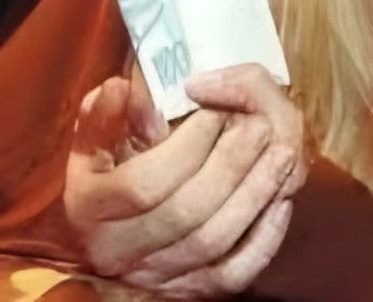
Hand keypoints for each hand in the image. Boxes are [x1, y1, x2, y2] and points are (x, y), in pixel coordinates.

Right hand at [64, 64, 304, 298]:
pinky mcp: (195, 290)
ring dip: (254, 193)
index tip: (216, 109)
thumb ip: (104, 118)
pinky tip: (283, 201)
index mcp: (89, 210)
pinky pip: (235, 272)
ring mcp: (159, 276)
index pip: (144, 183)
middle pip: (185, 211)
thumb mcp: (94, 148)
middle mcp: (118, 252)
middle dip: (230, 163)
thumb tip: (119, 90)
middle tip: (259, 126)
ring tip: (282, 153)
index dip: (187, 144)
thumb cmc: (109, 181)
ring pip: (214, 240)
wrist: (115, 243)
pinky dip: (264, 238)